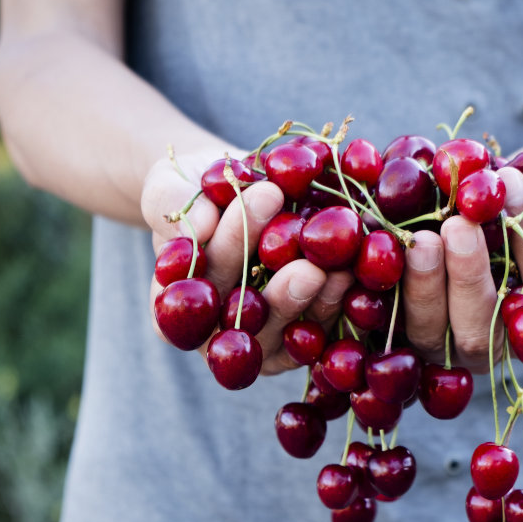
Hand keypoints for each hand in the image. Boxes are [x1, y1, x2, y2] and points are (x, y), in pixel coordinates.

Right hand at [141, 151, 352, 375]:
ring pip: (283, 331)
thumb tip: (200, 221)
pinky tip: (354, 276)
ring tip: (336, 269)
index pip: (191, 287)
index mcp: (171, 302)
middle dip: (274, 287)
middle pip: (242, 317)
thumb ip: (173, 201)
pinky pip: (317, 332)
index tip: (250, 201)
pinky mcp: (298, 338)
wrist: (236, 192)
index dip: (224, 248)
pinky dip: (335, 305)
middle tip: (303, 259)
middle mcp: (213, 331)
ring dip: (310, 303)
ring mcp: (258, 338)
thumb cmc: (193, 189)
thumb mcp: (169, 182)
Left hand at [400, 167, 522, 372]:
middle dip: (469, 280)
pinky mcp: (397, 327)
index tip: (513, 189)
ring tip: (423, 238)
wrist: (485, 209)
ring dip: (424, 286)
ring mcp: (439, 341)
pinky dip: (382, 287)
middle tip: (459, 225)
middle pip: (479, 333)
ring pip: (429, 332)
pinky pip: (385, 319)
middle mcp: (489, 342)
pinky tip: (381, 249)